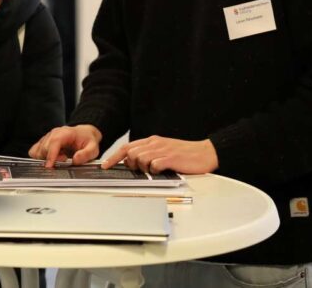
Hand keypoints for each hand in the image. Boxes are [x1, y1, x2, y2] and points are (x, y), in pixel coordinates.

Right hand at [28, 125, 102, 167]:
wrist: (84, 134)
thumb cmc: (87, 140)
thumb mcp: (93, 148)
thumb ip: (86, 154)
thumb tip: (75, 160)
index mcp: (64, 133)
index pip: (54, 142)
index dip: (51, 155)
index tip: (50, 166)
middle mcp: (53, 134)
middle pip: (44, 148)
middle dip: (51, 159)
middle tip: (64, 160)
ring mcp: (47, 138)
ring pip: (38, 151)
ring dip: (45, 159)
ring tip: (60, 158)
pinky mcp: (43, 143)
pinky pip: (35, 151)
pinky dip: (40, 158)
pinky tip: (51, 159)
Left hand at [102, 136, 218, 174]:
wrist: (206, 153)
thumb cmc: (185, 154)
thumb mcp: (164, 150)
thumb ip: (149, 153)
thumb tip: (134, 163)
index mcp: (152, 141)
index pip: (126, 147)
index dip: (114, 157)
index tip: (104, 165)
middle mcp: (155, 144)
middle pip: (130, 153)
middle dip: (131, 164)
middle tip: (142, 170)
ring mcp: (162, 150)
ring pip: (140, 158)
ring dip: (144, 168)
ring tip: (156, 170)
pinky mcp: (170, 158)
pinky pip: (154, 165)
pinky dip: (155, 170)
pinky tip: (164, 170)